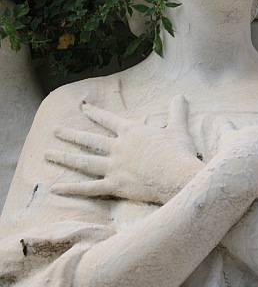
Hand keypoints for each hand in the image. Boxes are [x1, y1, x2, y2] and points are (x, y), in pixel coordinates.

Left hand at [45, 95, 202, 203]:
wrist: (177, 175)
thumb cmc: (178, 152)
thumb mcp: (178, 129)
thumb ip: (177, 112)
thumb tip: (181, 96)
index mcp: (132, 132)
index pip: (109, 120)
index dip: (95, 113)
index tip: (83, 108)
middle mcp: (118, 148)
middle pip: (90, 140)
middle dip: (71, 134)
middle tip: (55, 130)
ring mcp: (114, 167)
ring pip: (84, 162)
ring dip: (64, 158)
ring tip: (47, 154)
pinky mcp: (115, 186)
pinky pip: (89, 189)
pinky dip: (72, 189)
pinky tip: (55, 189)